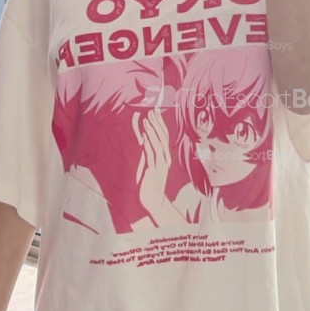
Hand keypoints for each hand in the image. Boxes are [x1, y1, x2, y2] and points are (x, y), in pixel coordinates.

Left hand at [133, 107, 171, 224]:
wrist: (153, 200)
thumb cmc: (150, 182)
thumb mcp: (148, 164)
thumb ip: (147, 151)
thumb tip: (144, 137)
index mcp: (165, 156)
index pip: (164, 135)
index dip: (160, 123)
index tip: (155, 110)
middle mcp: (165, 158)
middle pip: (163, 137)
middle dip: (156, 123)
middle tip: (151, 110)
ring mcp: (161, 164)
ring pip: (158, 144)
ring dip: (152, 130)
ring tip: (147, 119)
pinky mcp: (154, 170)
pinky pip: (152, 154)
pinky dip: (148, 144)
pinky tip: (144, 136)